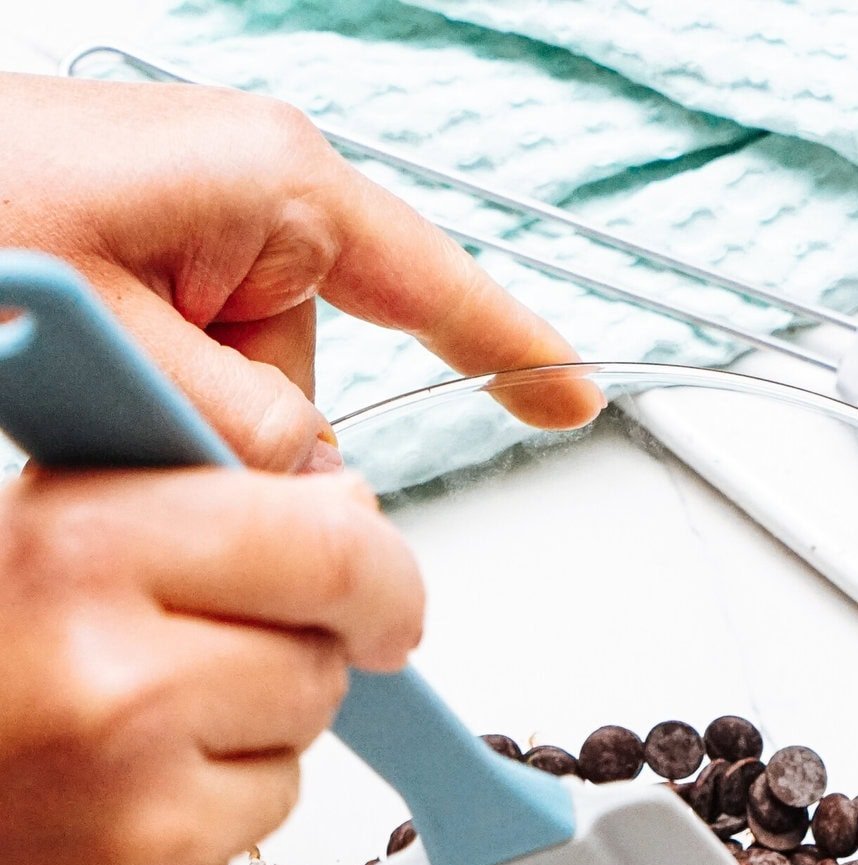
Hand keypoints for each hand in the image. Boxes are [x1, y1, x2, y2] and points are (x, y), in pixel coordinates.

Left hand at [0, 75, 600, 469]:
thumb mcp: (118, 339)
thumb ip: (234, 425)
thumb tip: (313, 485)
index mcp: (275, 185)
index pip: (432, 282)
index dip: (510, 351)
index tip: (571, 400)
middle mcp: (253, 198)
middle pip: (312, 382)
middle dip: (245, 438)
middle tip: (144, 429)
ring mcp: (202, 226)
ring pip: (246, 396)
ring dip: (179, 427)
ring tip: (84, 386)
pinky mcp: (157, 258)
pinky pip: (195, 368)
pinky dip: (151, 402)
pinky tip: (87, 383)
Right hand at [0, 466, 421, 864]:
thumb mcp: (8, 552)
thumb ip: (153, 509)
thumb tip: (333, 504)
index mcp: (74, 557)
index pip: (323, 546)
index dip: (374, 570)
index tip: (380, 593)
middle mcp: (117, 689)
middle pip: (318, 662)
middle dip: (286, 660)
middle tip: (204, 670)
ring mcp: (139, 820)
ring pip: (288, 765)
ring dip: (230, 758)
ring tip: (101, 758)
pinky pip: (234, 857)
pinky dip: (184, 843)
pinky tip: (89, 830)